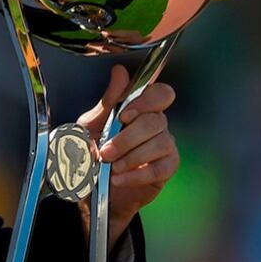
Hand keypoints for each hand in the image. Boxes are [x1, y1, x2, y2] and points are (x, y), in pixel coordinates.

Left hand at [77, 65, 179, 247]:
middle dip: (128, 138)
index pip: (160, 94)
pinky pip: (161, 168)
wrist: (94, 189)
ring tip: (112, 167)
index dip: (146, 102)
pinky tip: (120, 178)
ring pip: (161, 143)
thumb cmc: (94, 152)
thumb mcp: (92, 124)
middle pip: (156, 121)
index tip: (124, 115)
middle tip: (106, 151)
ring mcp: (165, 146)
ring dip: (132, 157)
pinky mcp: (167, 168)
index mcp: (141, 109)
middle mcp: (157, 124)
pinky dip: (137, 174)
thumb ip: (109, 100)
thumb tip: (120, 72)